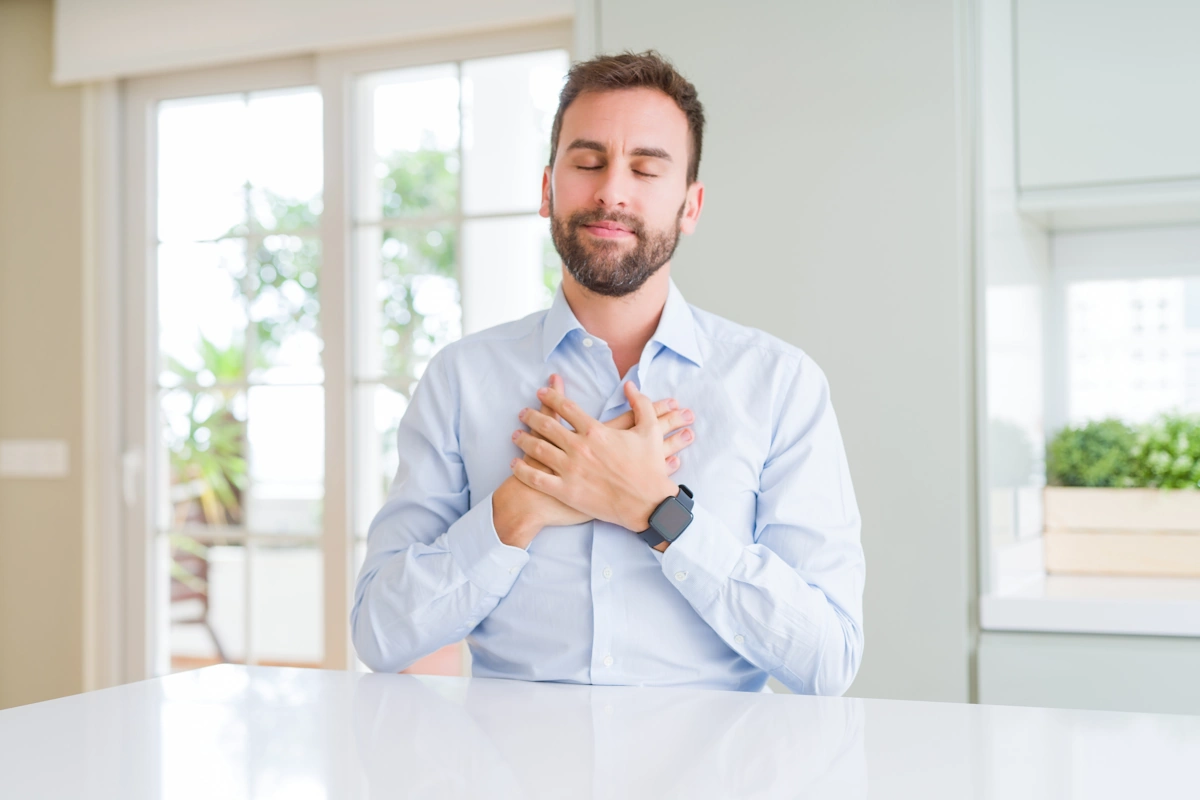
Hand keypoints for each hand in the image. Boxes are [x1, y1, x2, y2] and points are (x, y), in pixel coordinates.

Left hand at [523, 374, 693, 475]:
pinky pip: (536, 478)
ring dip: (523, 439)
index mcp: (595, 431)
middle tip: (522, 413)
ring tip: (516, 435)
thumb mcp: (650, 431)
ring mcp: (570, 469)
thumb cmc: (649, 468)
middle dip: (531, 416)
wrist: (648, 504)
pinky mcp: (566, 491)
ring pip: (538, 449)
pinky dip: (522, 470)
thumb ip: (640, 403)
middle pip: (546, 426)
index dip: (550, 397)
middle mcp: (578, 447)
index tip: (541, 392)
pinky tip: (515, 464)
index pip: (566, 407)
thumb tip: (629, 385)